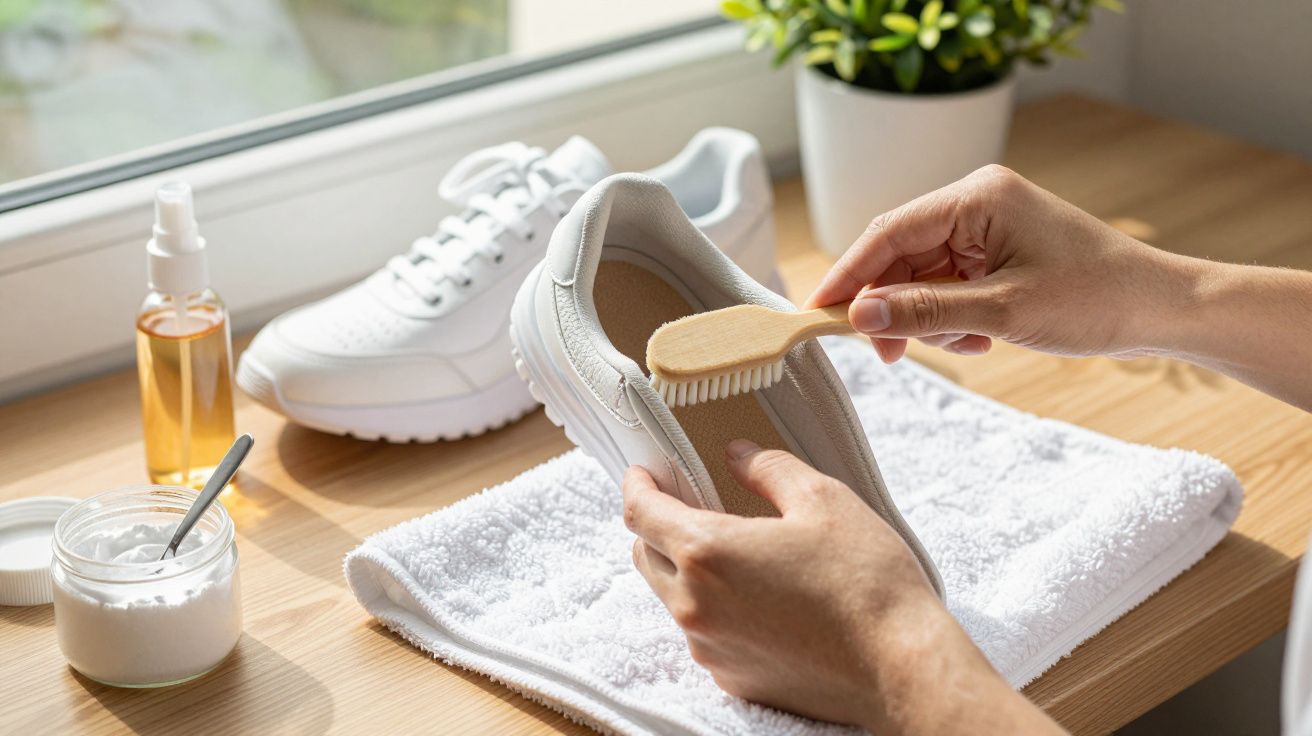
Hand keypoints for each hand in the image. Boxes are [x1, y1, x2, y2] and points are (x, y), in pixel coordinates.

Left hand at [623, 440, 1062, 734]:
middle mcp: (694, 605)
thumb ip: (769, 469)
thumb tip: (739, 455)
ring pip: (672, 597)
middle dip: (659, 526)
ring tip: (740, 554)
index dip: (637, 484)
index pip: (640, 512)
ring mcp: (708, 647)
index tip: (645, 472)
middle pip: (645, 556)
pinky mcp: (730, 678)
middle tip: (695, 505)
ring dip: (688, 570)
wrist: (900, 668)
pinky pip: (703, 633)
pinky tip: (761, 599)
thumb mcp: (823, 500)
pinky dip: (715, 609)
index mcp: (707, 552)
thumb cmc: (866, 581)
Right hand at [804, 164, 1195, 362]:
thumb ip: (924, 312)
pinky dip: (952, 318)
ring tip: (967, 347)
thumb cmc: (1095, 299)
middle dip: (893, 307)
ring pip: (922, 276)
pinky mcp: (997, 250)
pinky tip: (980, 341)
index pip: (888, 233)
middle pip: (900, 255)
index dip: (849, 275)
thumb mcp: (1001, 313)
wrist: (1161, 308)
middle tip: (890, 356)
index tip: (817, 314)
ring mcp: (987, 226)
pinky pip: (949, 284)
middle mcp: (977, 201)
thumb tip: (858, 318)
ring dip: (929, 319)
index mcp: (977, 196)